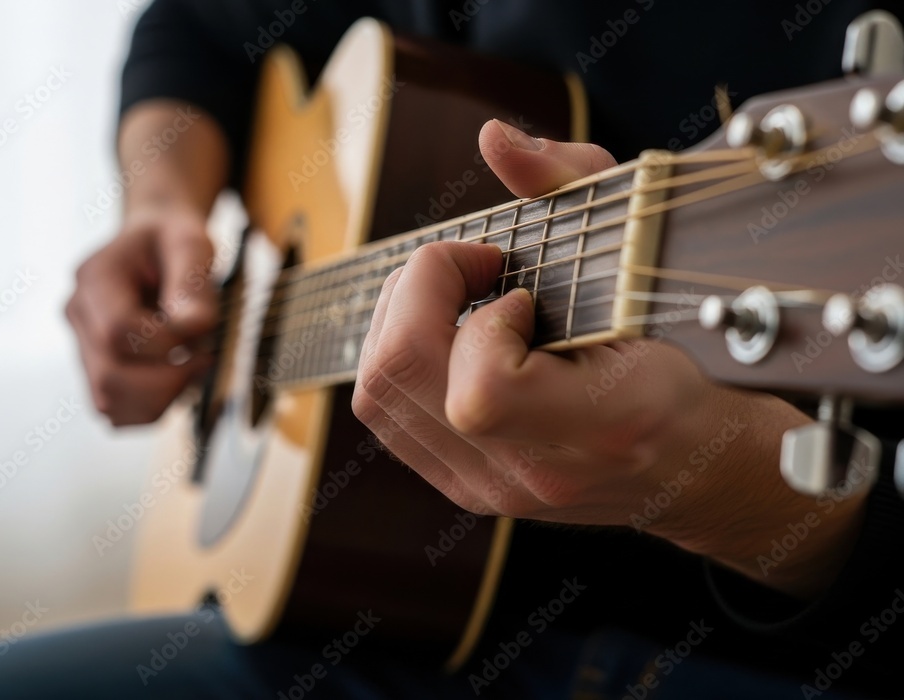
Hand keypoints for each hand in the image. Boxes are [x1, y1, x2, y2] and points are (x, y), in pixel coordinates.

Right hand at [66, 203, 217, 424]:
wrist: (154, 242)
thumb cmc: (174, 241)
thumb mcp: (192, 244)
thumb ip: (192, 284)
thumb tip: (190, 328)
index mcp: (94, 278)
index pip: (118, 332)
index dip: (166, 343)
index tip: (202, 331)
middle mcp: (78, 315)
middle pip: (109, 378)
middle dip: (167, 381)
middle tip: (204, 359)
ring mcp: (82, 345)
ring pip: (108, 403)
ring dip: (161, 399)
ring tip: (190, 369)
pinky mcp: (96, 368)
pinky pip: (115, 410)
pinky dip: (151, 407)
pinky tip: (176, 380)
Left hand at [352, 120, 863, 597]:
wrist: (692, 468)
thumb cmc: (680, 367)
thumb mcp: (649, 262)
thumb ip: (576, 185)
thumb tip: (493, 138)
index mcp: (598, 429)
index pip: (482, 389)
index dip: (484, 319)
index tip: (523, 293)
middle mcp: (529, 473)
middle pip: (400, 376)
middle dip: (418, 292)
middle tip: (472, 268)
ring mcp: (487, 489)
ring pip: (377, 393)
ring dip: (401, 318)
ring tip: (457, 297)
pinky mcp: (462, 487)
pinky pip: (385, 412)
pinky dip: (400, 355)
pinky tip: (447, 335)